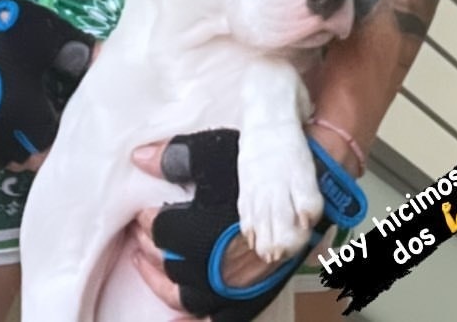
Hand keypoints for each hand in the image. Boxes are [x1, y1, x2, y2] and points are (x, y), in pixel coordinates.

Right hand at [0, 37, 103, 173]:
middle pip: (24, 158)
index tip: (64, 120)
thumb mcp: (49, 34)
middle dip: (37, 146)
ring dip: (12, 148)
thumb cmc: (4, 28)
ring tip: (22, 125)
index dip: (60, 136)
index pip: (49, 146)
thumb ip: (77, 50)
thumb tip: (100, 59)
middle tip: (45, 122)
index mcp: (25, 117)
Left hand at [128, 132, 318, 321]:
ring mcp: (242, 284)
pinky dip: (198, 317)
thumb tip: (141, 158)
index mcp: (208, 232)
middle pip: (173, 267)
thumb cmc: (268, 165)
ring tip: (151, 269)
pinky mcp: (258, 292)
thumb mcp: (215, 152)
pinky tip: (182, 315)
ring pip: (192, 299)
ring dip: (166, 287)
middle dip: (153, 252)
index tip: (143, 214)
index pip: (163, 234)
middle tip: (142, 236)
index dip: (148, 223)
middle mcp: (223, 265)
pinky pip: (223, 317)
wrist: (316, 180)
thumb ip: (176, 158)